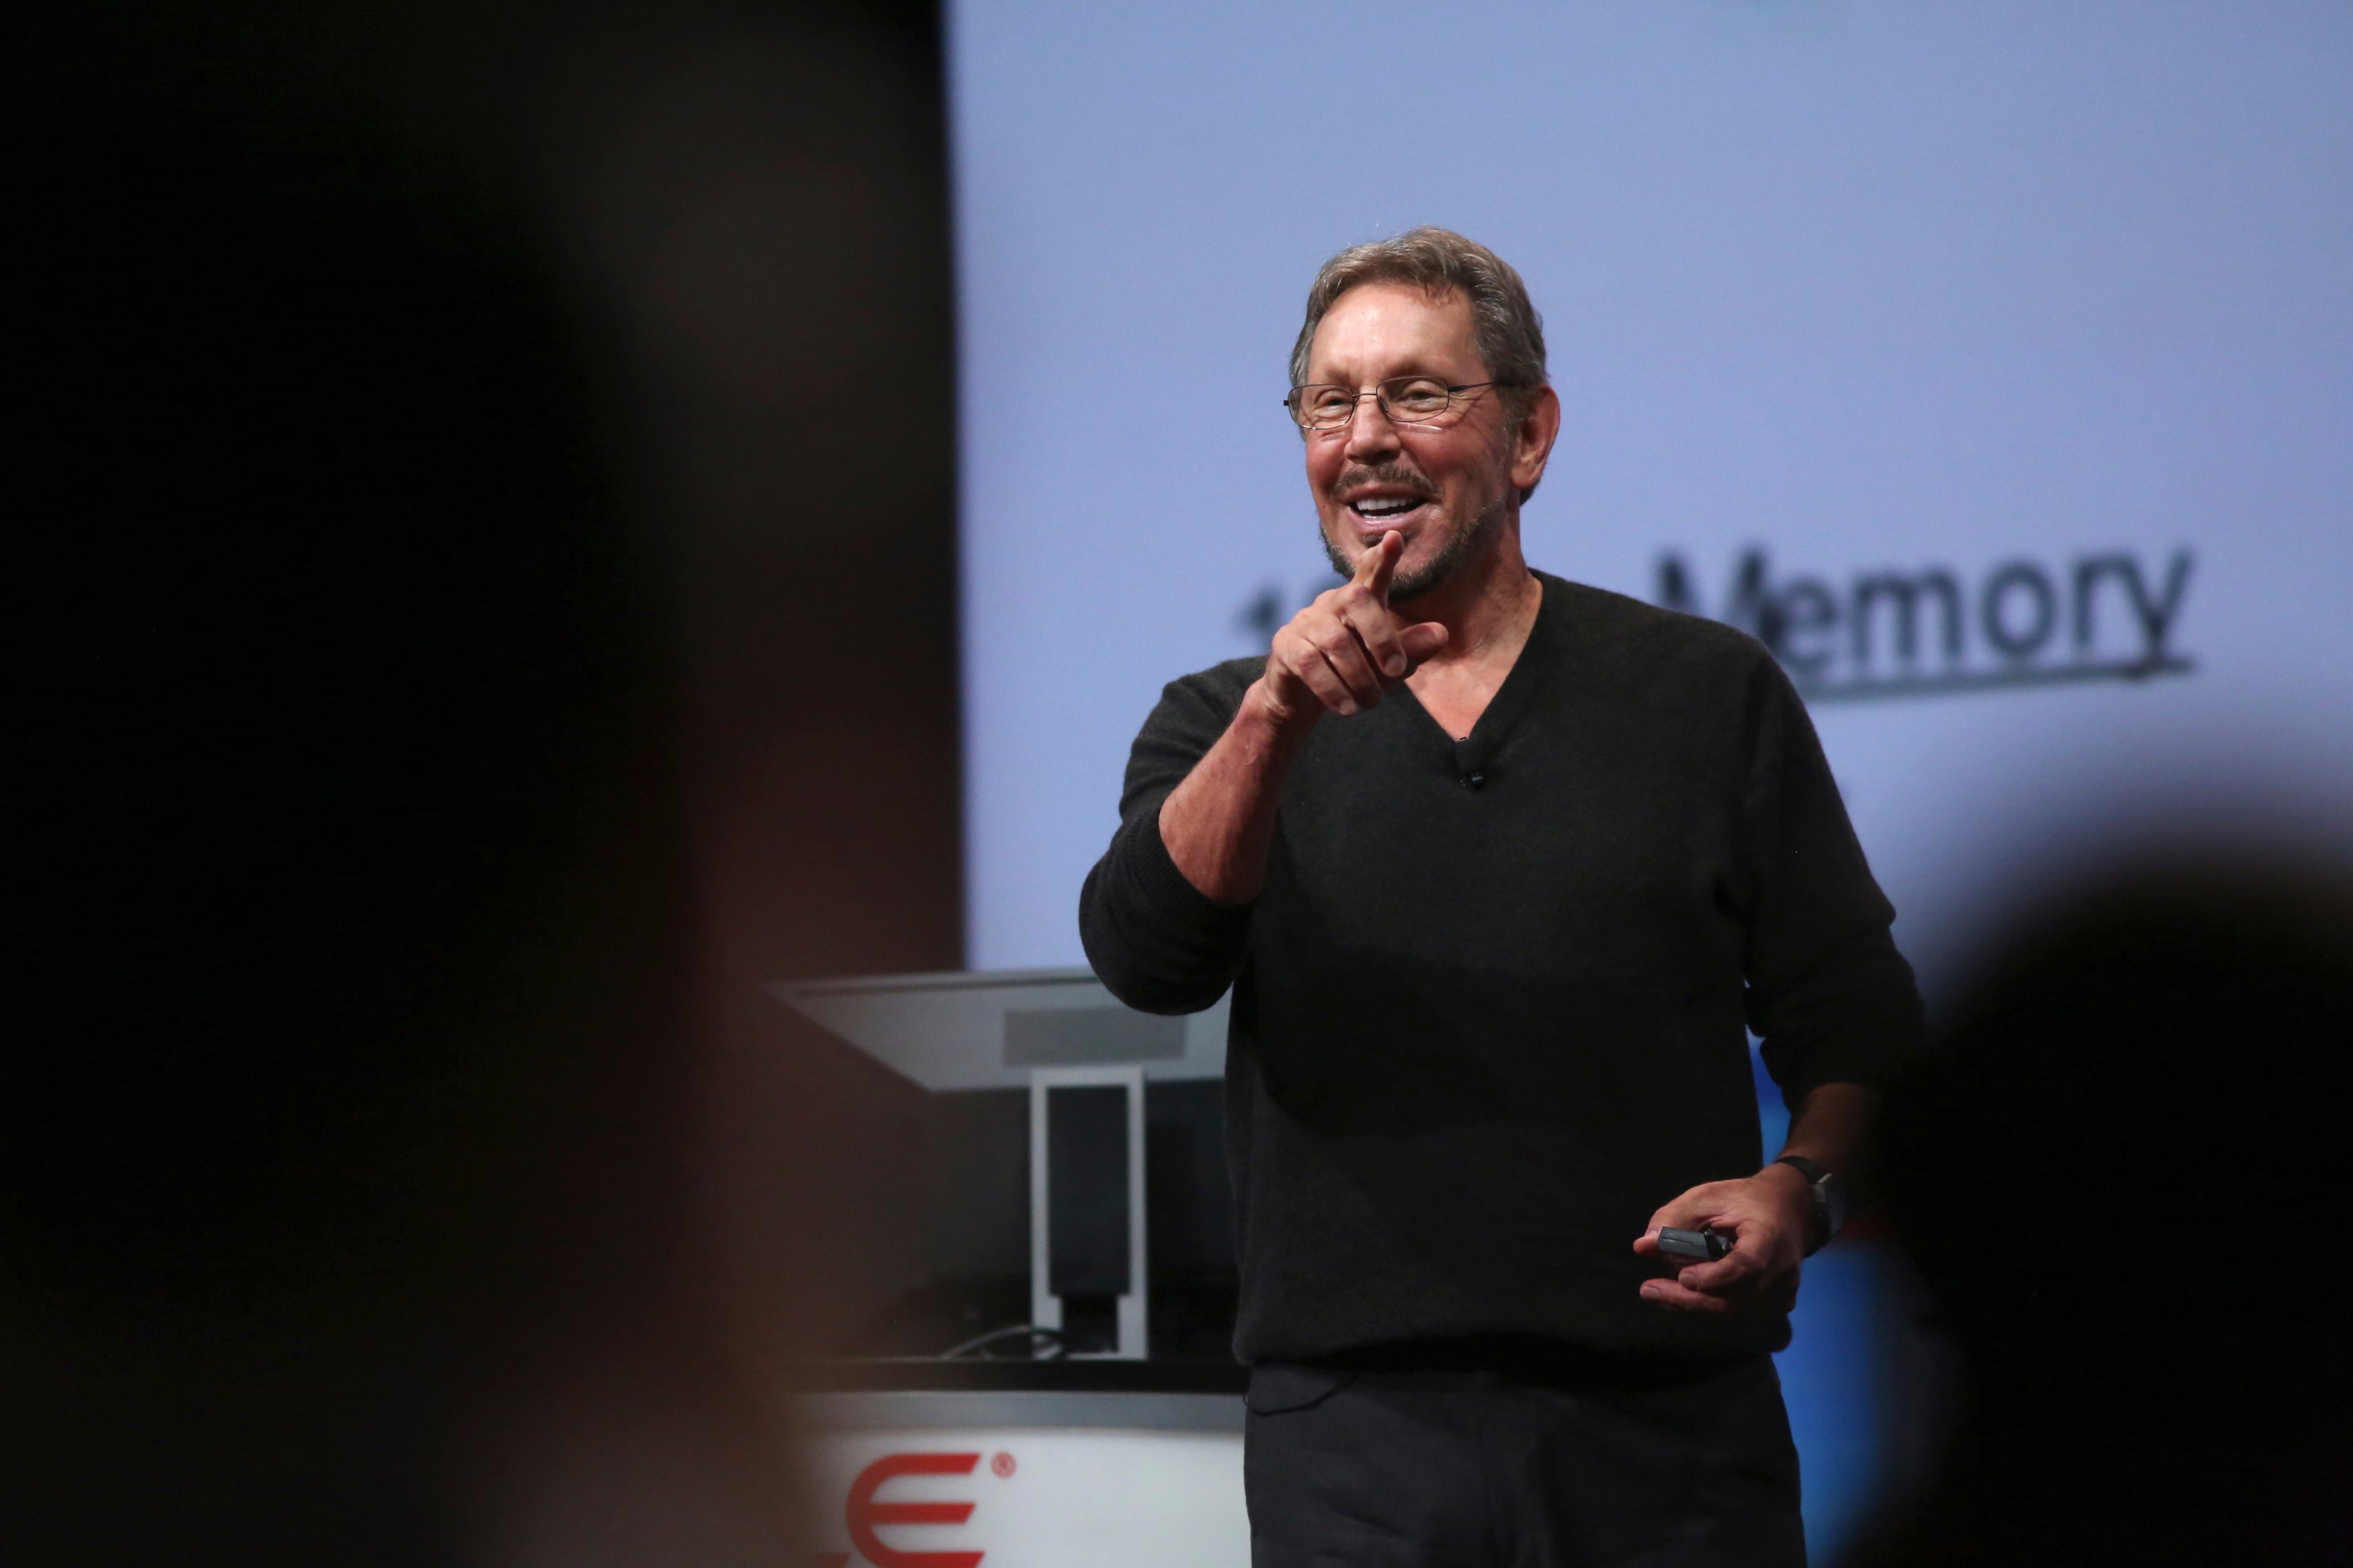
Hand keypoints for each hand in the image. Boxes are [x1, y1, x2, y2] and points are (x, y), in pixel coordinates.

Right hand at [1259, 532, 1447, 727]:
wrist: (1302, 700)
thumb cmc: (1353, 673)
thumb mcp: (1388, 666)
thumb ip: (1411, 649)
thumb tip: (1441, 634)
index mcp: (1359, 601)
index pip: (1371, 572)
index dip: (1383, 558)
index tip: (1394, 539)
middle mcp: (1331, 603)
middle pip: (1357, 599)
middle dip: (1382, 636)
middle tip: (1397, 671)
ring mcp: (1305, 621)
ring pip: (1336, 641)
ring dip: (1360, 677)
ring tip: (1371, 703)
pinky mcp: (1285, 645)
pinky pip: (1310, 663)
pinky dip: (1333, 689)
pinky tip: (1348, 709)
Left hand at [1631, 1163, 1811, 1315]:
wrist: (1787, 1211)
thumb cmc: (1743, 1201)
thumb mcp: (1706, 1197)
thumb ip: (1673, 1219)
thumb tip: (1642, 1247)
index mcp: (1769, 1236)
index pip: (1748, 1265)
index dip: (1715, 1277)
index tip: (1682, 1278)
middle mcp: (1783, 1270)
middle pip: (1737, 1298)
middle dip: (1690, 1300)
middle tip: (1649, 1291)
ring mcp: (1784, 1291)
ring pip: (1734, 1312)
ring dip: (1694, 1306)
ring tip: (1659, 1292)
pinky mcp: (1779, 1304)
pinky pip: (1740, 1314)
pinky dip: (1709, 1308)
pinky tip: (1683, 1297)